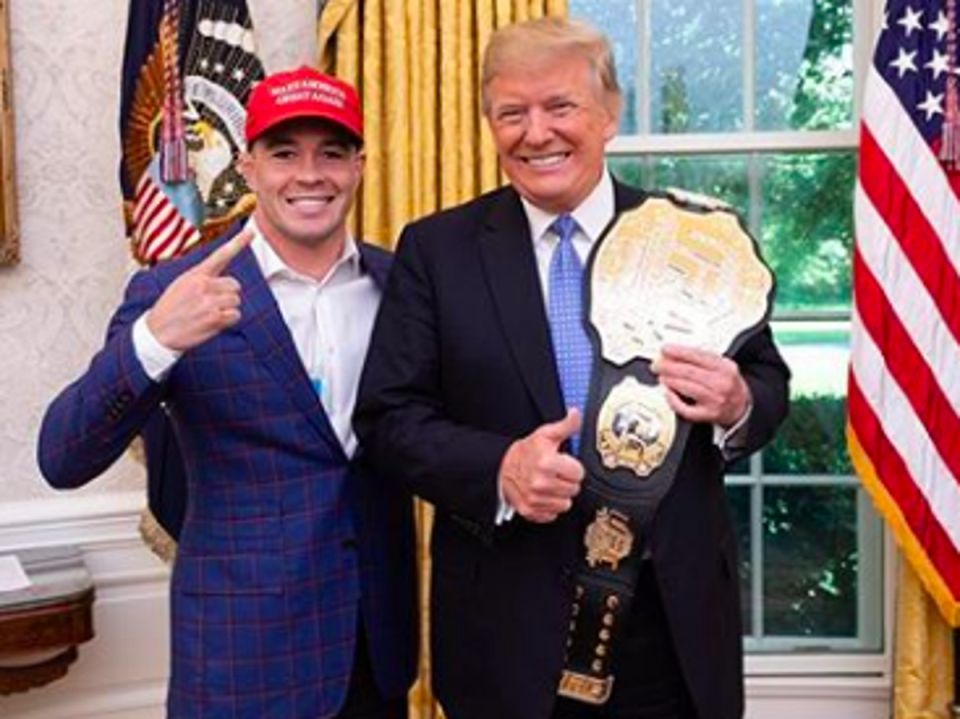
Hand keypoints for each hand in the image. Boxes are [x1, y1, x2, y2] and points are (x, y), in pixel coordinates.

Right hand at [146, 230, 252, 351]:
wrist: (158, 332)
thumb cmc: (171, 308)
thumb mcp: (182, 284)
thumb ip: (203, 278)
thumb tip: (224, 281)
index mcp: (196, 274)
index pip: (220, 255)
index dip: (238, 243)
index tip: (251, 231)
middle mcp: (203, 285)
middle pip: (235, 286)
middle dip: (228, 295)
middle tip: (210, 304)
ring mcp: (209, 301)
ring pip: (236, 301)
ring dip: (227, 309)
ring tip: (208, 313)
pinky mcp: (214, 318)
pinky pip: (235, 316)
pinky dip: (228, 320)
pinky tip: (212, 322)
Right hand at [499, 409, 584, 522]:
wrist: (501, 466)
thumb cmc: (525, 452)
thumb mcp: (545, 434)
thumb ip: (565, 426)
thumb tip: (576, 415)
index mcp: (547, 463)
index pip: (579, 473)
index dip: (572, 467)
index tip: (563, 464)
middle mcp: (540, 483)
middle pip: (574, 490)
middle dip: (567, 481)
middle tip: (555, 473)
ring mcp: (535, 499)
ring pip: (565, 504)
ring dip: (560, 495)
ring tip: (550, 483)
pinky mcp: (530, 510)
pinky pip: (552, 514)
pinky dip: (549, 506)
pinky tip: (543, 495)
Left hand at [650, 344, 750, 427]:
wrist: (742, 407)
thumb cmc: (728, 384)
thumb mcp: (722, 366)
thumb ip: (702, 358)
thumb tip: (676, 353)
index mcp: (725, 367)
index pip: (698, 356)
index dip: (678, 352)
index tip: (665, 349)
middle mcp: (721, 383)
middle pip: (689, 372)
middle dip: (669, 366)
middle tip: (657, 364)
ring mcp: (715, 400)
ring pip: (686, 387)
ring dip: (670, 380)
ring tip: (661, 376)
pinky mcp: (708, 414)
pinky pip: (686, 408)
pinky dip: (674, 400)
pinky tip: (668, 393)